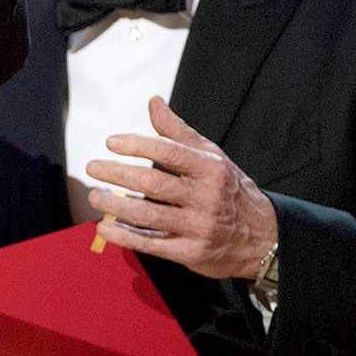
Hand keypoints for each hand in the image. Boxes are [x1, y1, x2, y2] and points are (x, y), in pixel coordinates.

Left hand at [85, 96, 277, 280]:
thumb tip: (154, 102)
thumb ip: (178, 132)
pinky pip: (151, 244)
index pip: (168, 152)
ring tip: (95, 196)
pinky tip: (105, 228)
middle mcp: (205, 197)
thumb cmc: (230, 190)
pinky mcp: (190, 253)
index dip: (136, 145)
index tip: (111, 142)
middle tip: (93, 167)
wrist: (262, 237)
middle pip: (152, 184)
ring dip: (115, 205)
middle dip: (117, 173)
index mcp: (210, 169)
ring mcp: (198, 227)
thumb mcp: (212, 156)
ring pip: (147, 216)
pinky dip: (124, 237)